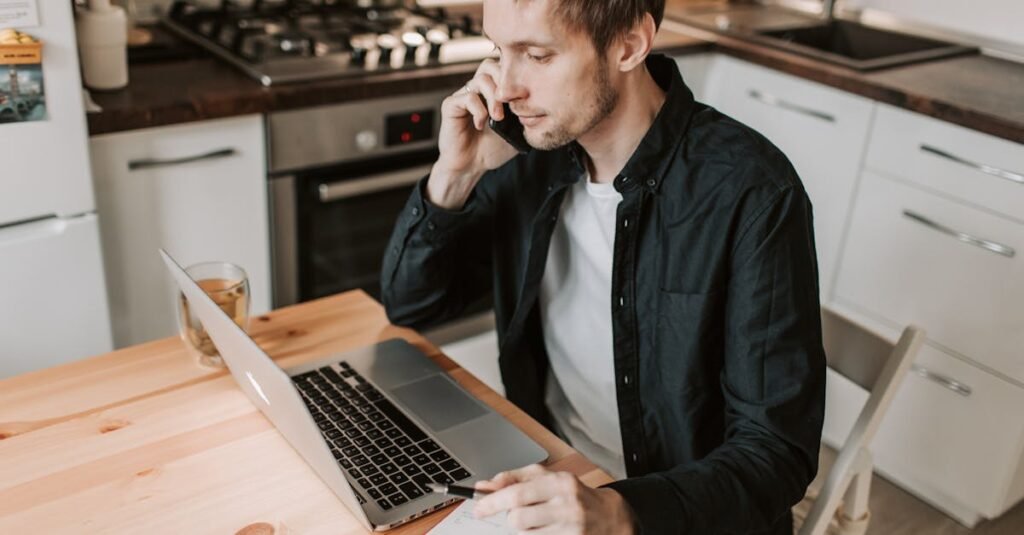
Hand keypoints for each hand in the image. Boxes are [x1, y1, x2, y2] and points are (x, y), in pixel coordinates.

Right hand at [428, 58, 518, 209]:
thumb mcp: (516, 131)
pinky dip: (478, 110)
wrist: (470, 166)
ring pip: (480, 80)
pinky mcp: (451, 105)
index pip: (502, 69)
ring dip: (494, 98)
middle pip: (489, 66)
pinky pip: (467, 97)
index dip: (514, 78)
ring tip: (498, 118)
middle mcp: (476, 90)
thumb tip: (540, 103)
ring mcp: (463, 96)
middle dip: (504, 83)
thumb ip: (525, 115)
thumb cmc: (491, 149)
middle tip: (512, 103)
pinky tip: (480, 124)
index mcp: (491, 92)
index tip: (524, 97)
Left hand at [472, 464, 635, 534]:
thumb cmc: (572, 494)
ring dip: (523, 529)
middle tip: (510, 514)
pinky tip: (545, 529)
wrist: (609, 516)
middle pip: (518, 518)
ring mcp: (570, 528)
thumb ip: (514, 478)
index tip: (478, 507)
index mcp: (559, 482)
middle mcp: (566, 504)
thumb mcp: (546, 477)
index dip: (493, 502)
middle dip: (509, 517)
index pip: (517, 493)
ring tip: (536, 520)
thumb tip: (484, 486)